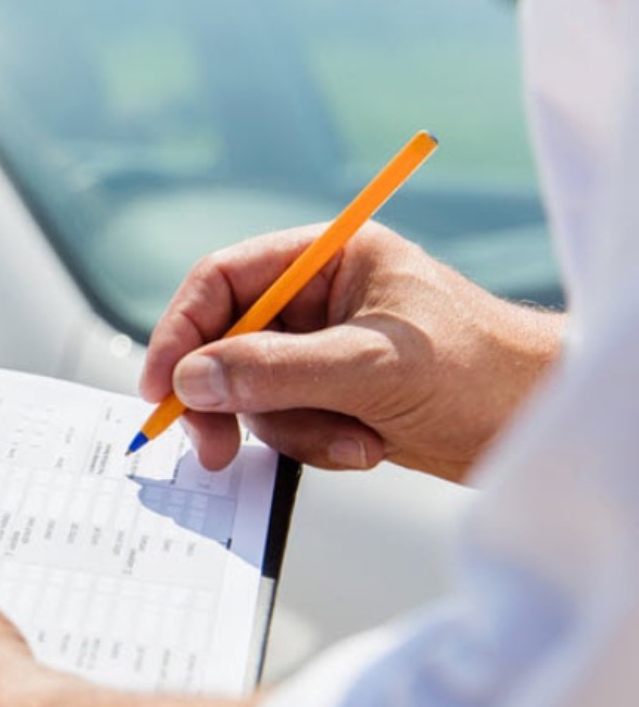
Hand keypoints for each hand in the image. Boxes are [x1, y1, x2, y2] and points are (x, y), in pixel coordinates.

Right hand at [140, 223, 563, 481]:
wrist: (543, 426)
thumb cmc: (482, 372)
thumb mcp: (370, 367)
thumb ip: (274, 370)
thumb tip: (193, 380)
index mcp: (329, 258)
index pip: (224, 281)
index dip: (182, 331)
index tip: (162, 388)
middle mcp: (320, 297)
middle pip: (227, 341)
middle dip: (229, 397)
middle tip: (213, 448)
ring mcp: (325, 348)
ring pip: (253, 392)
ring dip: (292, 428)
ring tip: (353, 441)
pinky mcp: (335, 394)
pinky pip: (286, 422)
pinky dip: (316, 444)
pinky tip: (368, 446)